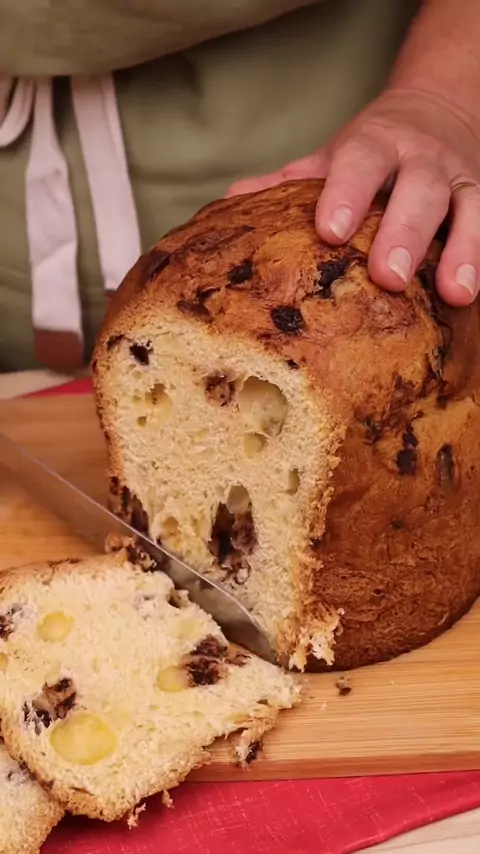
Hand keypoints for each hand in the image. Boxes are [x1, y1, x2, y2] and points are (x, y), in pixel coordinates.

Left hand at [227, 87, 479, 306]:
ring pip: (466, 209)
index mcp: (373, 146)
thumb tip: (230, 203)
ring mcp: (456, 181)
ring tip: (453, 292)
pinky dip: (479, 257)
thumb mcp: (333, 157)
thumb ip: (290, 182)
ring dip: (461, 249)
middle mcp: (420, 159)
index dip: (346, 195)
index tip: (330, 232)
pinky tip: (469, 294)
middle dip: (405, 231)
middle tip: (390, 275)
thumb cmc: (372, 152)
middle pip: (417, 190)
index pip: (359, 164)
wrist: (437, 110)